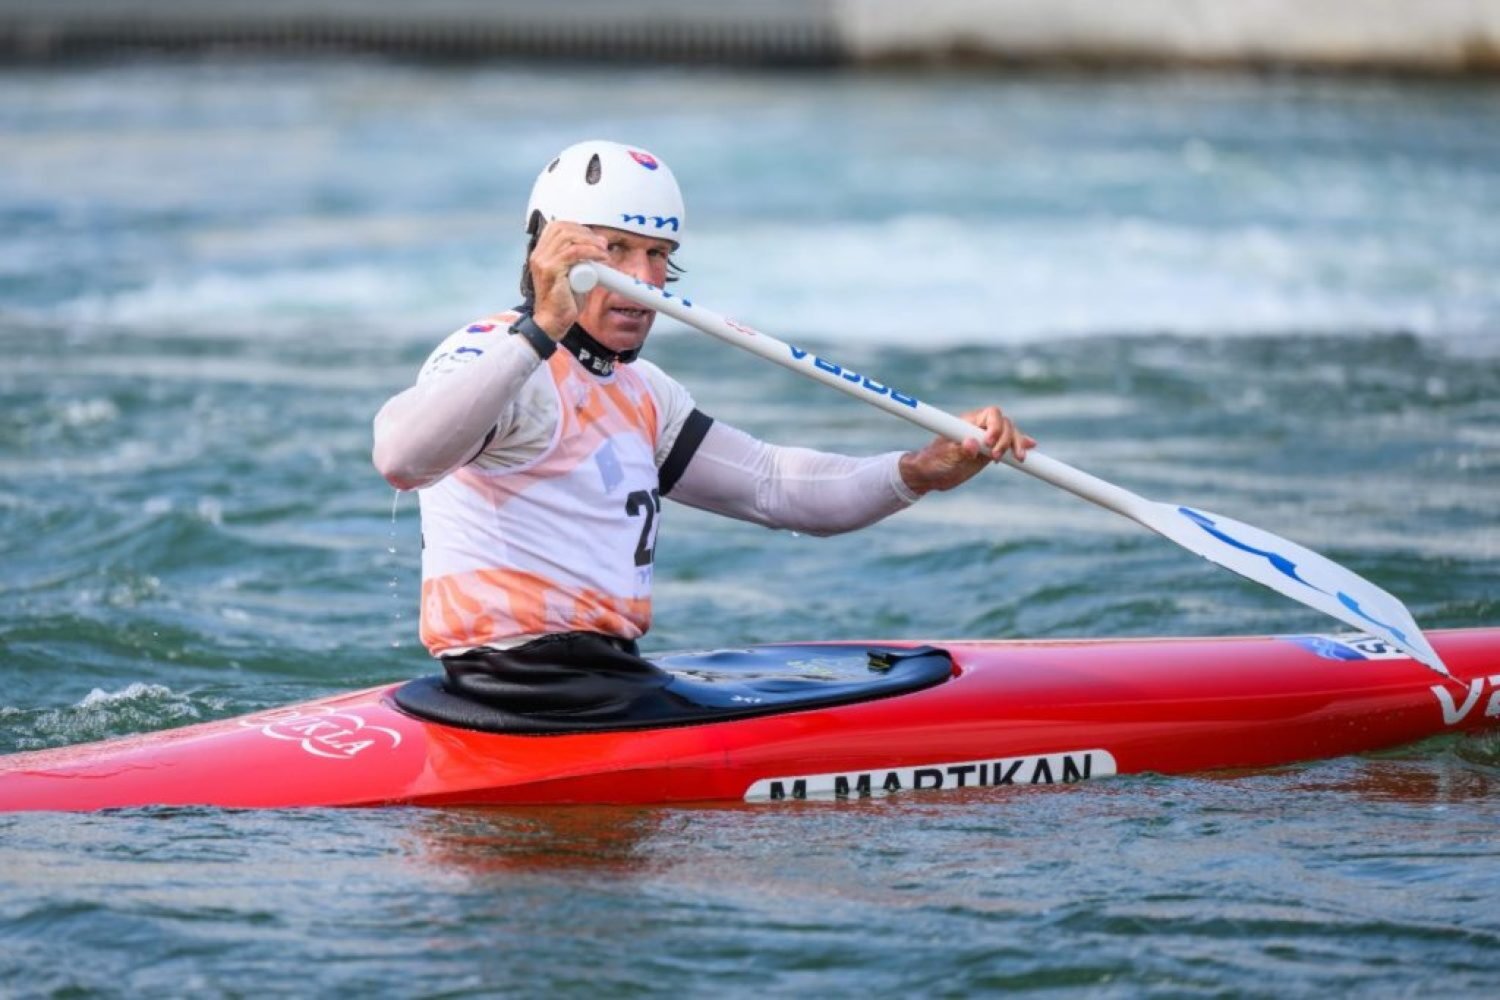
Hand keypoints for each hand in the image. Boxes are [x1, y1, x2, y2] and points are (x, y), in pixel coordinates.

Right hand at [528, 221, 608, 338]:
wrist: (552, 323)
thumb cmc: (562, 303)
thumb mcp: (573, 276)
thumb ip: (581, 261)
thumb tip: (599, 247)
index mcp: (540, 254)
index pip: (556, 227)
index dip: (577, 227)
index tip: (593, 237)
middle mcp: (538, 255)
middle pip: (562, 228)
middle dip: (585, 233)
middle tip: (602, 244)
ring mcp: (542, 262)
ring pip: (568, 237)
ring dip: (590, 241)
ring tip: (603, 250)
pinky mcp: (551, 270)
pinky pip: (573, 253)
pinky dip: (591, 251)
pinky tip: (601, 257)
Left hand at [898, 405, 1033, 494]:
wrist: (929, 475)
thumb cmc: (932, 461)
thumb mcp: (944, 457)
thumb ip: (959, 450)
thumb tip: (972, 444)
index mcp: (968, 422)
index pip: (991, 414)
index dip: (995, 426)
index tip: (988, 443)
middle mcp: (980, 428)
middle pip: (1005, 423)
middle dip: (1007, 438)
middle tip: (996, 458)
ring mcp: (987, 440)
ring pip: (1010, 434)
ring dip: (1016, 444)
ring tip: (1017, 459)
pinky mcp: (990, 453)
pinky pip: (1009, 447)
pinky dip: (1019, 448)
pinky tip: (1028, 451)